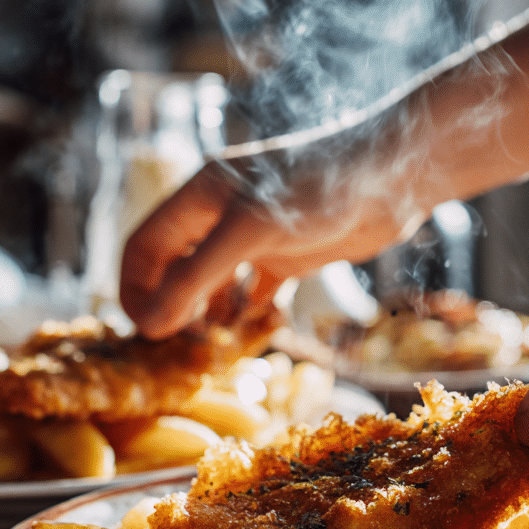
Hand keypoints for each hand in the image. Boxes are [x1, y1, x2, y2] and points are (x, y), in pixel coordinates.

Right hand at [119, 156, 426, 338]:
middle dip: (171, 308)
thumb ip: (197, 277)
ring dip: (209, 316)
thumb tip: (151, 324)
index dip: (135, 291)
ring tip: (213, 348)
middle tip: (179, 350)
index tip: (145, 335)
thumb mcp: (249, 232)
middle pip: (174, 268)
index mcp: (198, 195)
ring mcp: (255, 237)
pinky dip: (249, 315)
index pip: (143, 247)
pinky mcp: (288, 255)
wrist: (393, 178)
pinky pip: (254, 292)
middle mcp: (220, 215)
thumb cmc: (318, 189)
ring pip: (213, 285)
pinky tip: (252, 333)